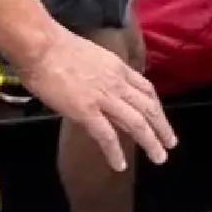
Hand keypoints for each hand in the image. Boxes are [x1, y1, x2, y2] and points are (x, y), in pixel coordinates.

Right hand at [10, 28, 176, 170]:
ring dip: (150, 142)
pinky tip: (120, 165)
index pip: (146, 89)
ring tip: (159, 157)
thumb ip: (102, 71)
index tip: (161, 119)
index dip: (156, 107)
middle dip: (162, 127)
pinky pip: (106, 135)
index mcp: (118, 68)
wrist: (41, 46)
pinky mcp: (86, 111)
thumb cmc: (57, 47)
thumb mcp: (93, 55)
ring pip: (136, 123)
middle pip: (148, 108)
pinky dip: (115, 152)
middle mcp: (117, 83)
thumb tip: (102, 83)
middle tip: (171, 143)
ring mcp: (103, 97)